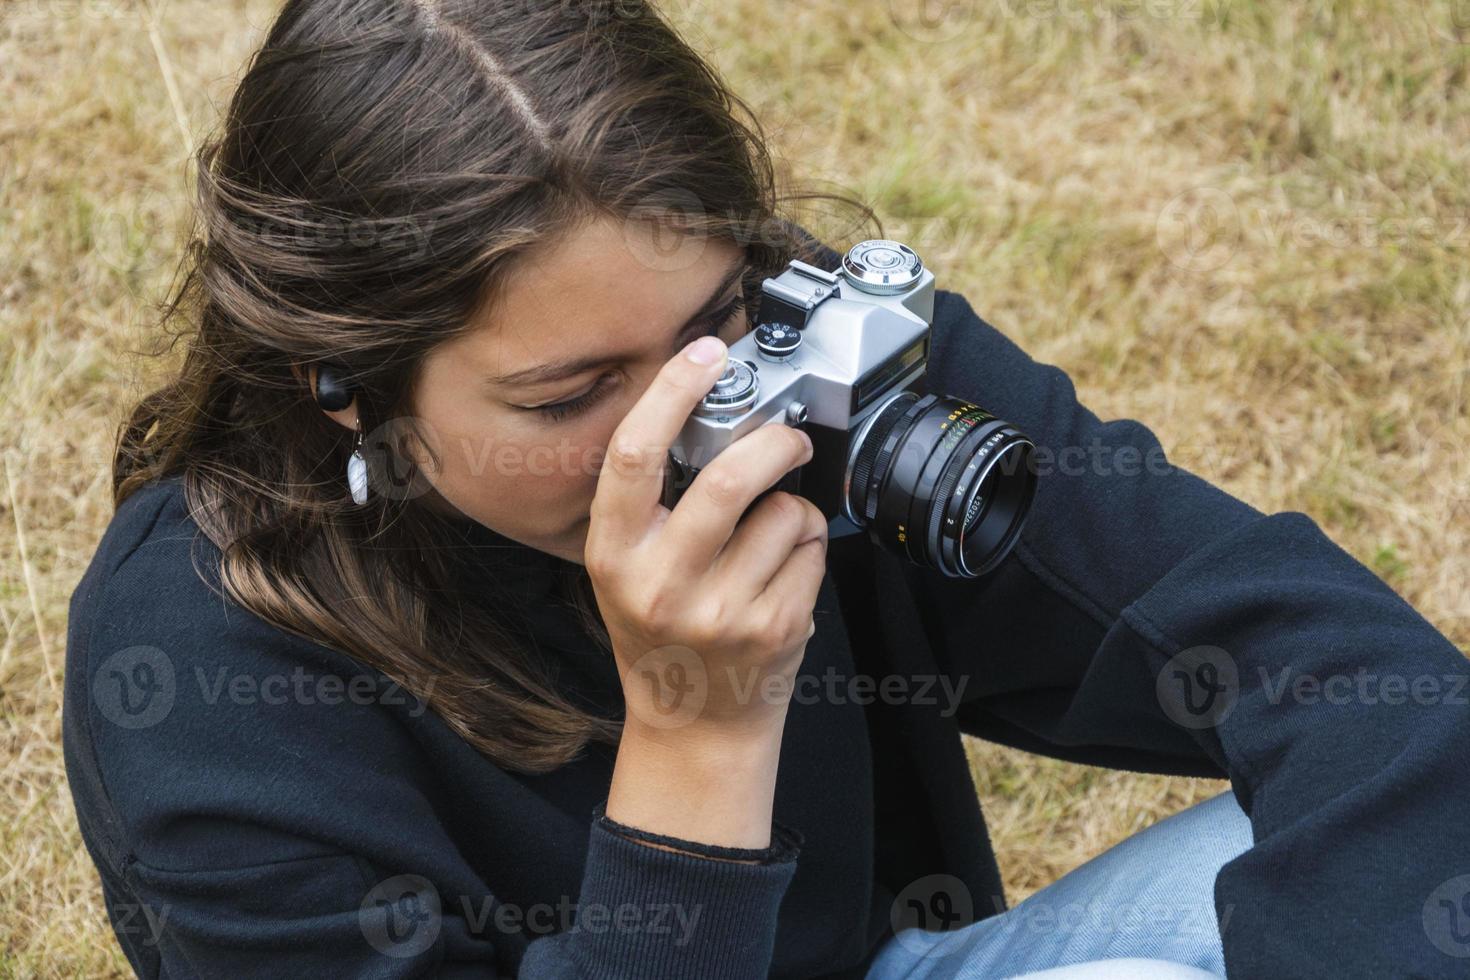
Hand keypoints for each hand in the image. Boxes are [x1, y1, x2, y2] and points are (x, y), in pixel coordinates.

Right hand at [585, 334, 828, 742]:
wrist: (695, 725)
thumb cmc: (660, 633)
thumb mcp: (625, 570)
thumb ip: (649, 504)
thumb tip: (709, 412)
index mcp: (612, 555)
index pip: (634, 455)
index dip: (672, 391)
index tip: (705, 353)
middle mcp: (660, 584)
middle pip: (730, 479)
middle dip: (775, 443)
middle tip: (789, 438)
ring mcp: (720, 612)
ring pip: (784, 514)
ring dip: (794, 508)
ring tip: (774, 534)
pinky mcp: (773, 629)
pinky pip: (811, 551)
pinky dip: (809, 546)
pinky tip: (784, 574)